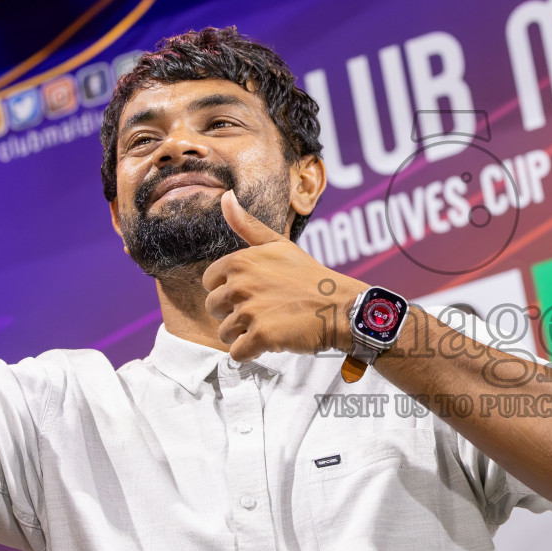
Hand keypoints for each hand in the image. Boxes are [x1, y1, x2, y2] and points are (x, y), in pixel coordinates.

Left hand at [202, 191, 366, 360]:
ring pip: (225, 333)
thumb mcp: (279, 244)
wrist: (341, 307)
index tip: (253, 292)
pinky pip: (237, 353)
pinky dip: (252, 353)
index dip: (230, 291)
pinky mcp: (261, 337)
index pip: (210, 283)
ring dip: (244, 335)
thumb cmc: (310, 276)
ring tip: (270, 325)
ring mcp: (250, 312)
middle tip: (264, 311)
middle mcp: (240, 285)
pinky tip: (271, 341)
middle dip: (234, 314)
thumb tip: (226, 196)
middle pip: (214, 309)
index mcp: (239, 262)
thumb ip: (247, 225)